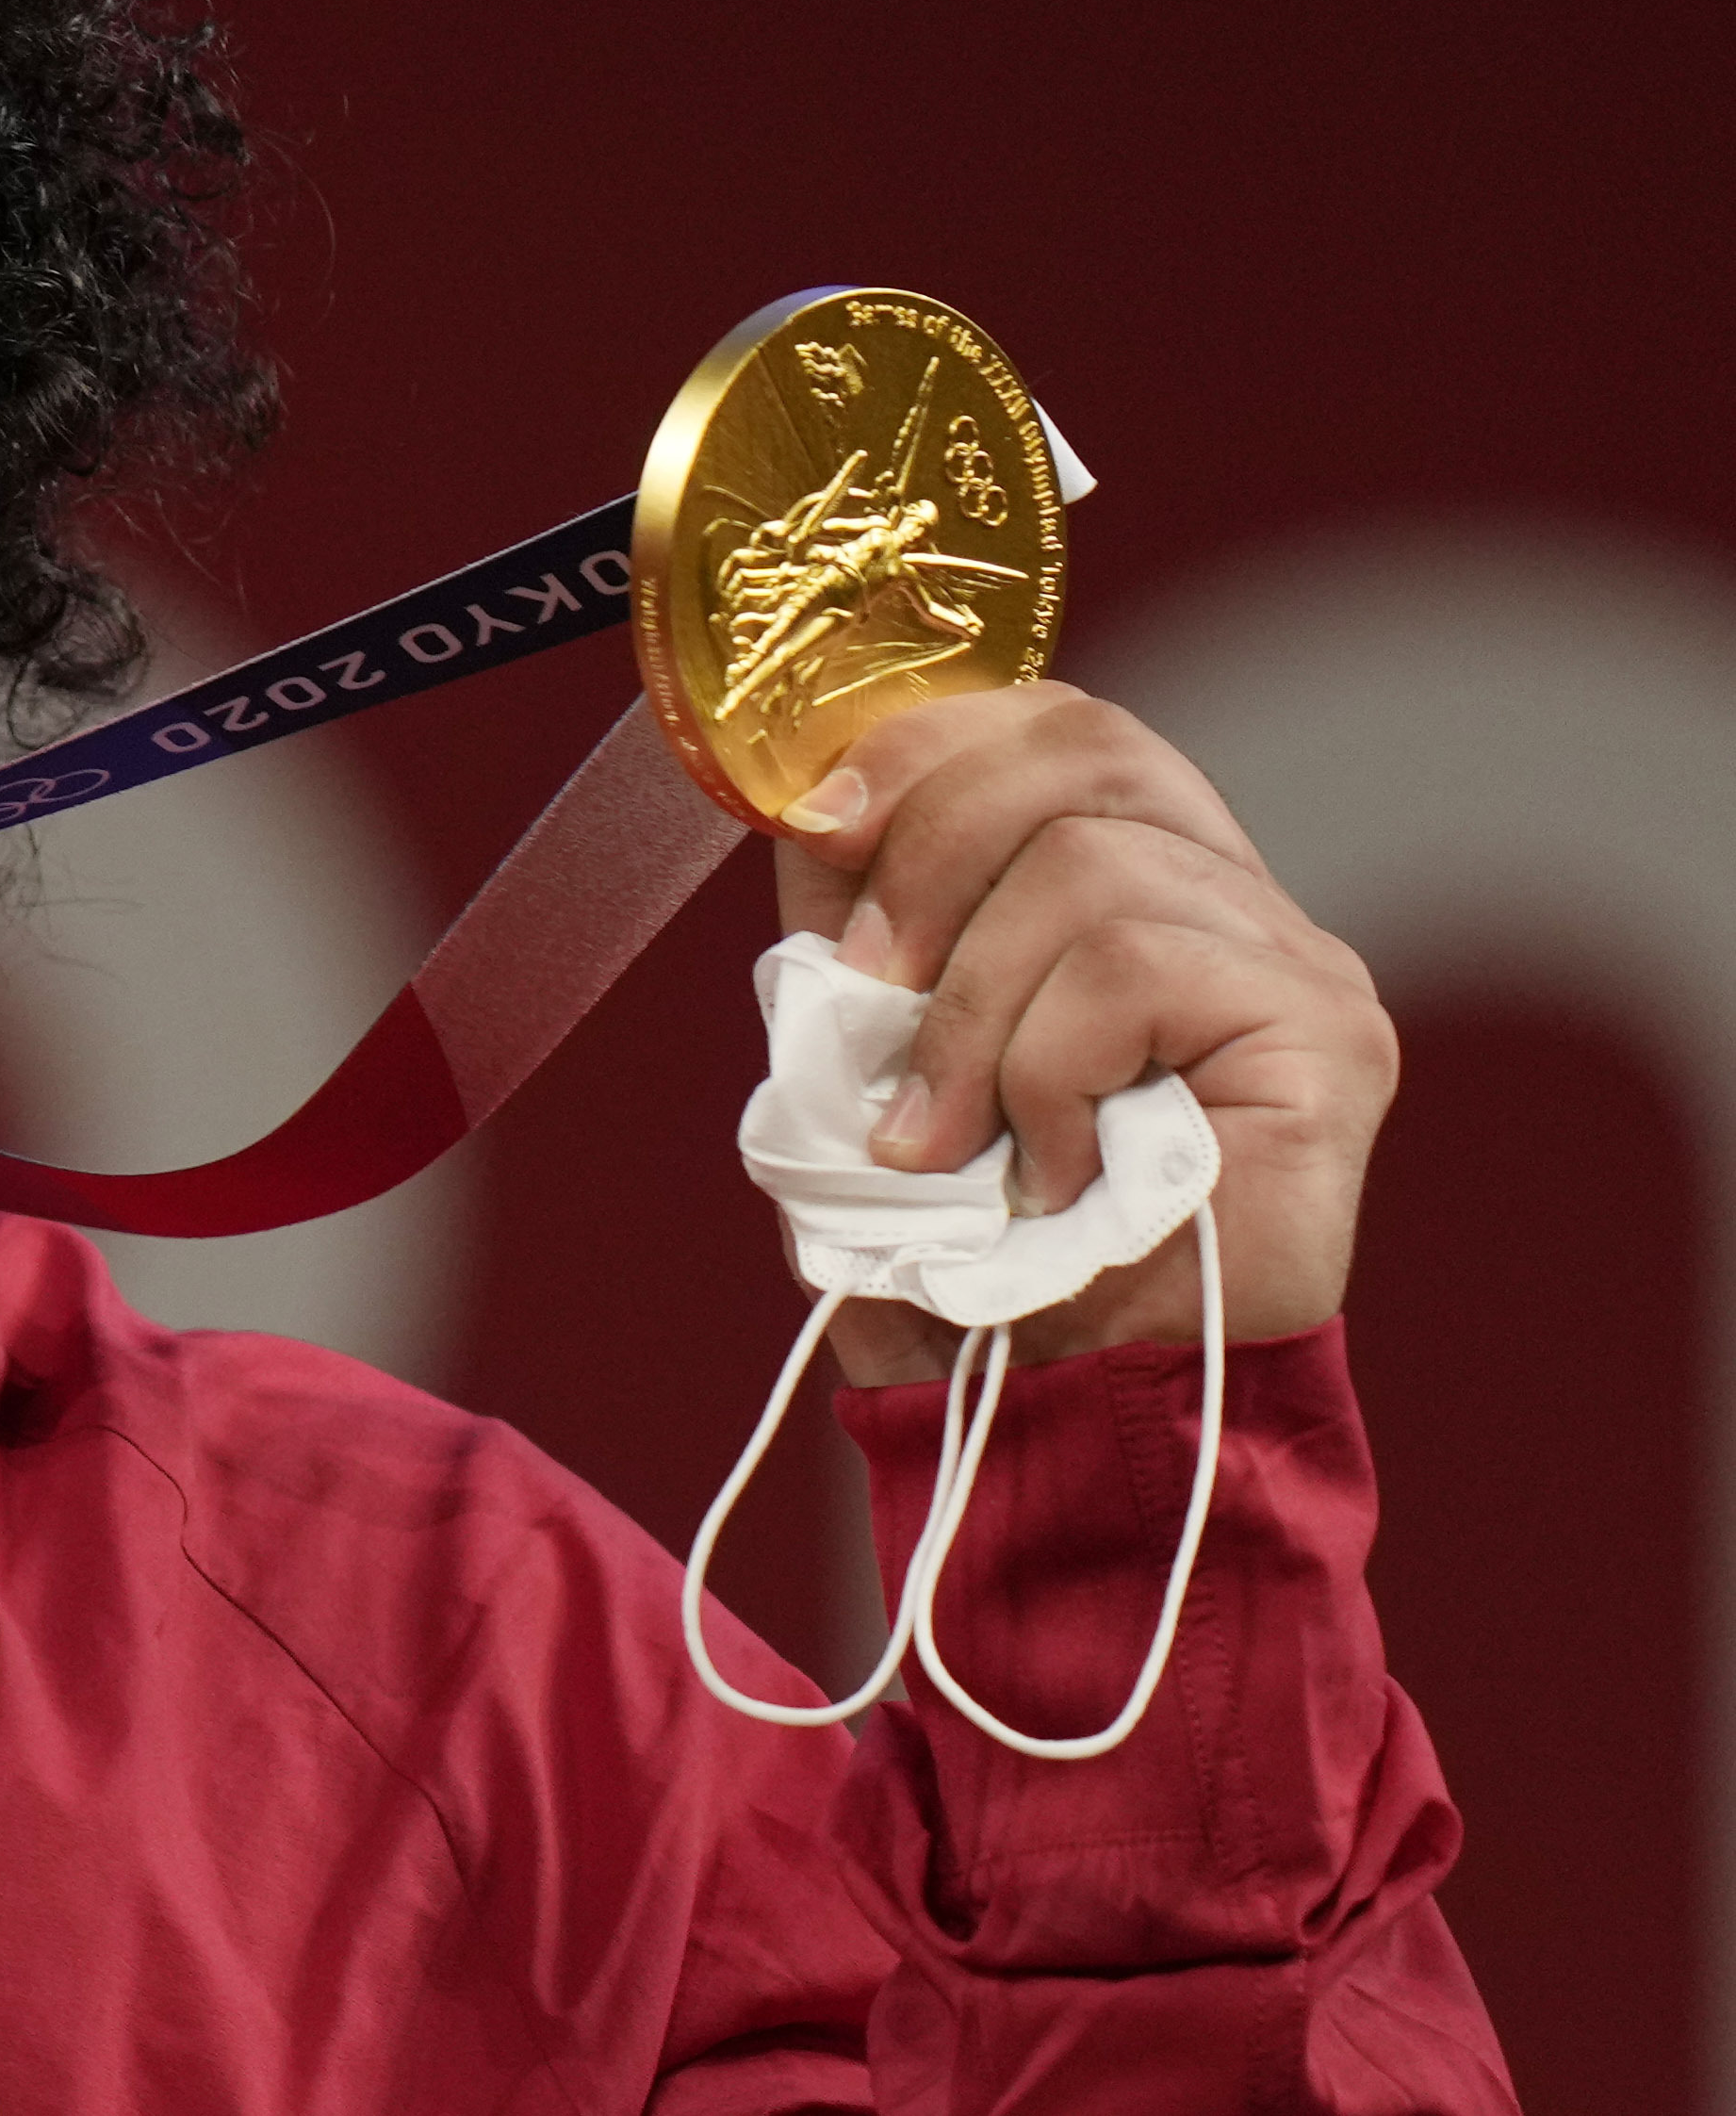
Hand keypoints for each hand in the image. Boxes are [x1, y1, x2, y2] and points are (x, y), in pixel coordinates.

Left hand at [767, 682, 1394, 1384]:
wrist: (1064, 1412)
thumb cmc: (975, 1251)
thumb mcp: (881, 1056)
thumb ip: (868, 934)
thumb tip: (810, 810)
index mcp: (1144, 882)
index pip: (1059, 726)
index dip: (928, 746)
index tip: (813, 825)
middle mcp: (1238, 901)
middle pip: (1079, 751)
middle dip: (928, 859)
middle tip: (865, 997)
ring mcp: (1296, 964)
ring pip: (1088, 870)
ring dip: (972, 1016)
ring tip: (949, 1141)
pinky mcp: (1327, 1038)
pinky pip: (1136, 969)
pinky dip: (1047, 1071)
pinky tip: (1049, 1169)